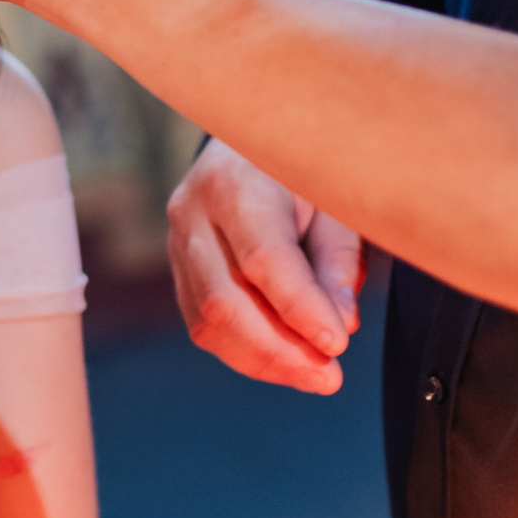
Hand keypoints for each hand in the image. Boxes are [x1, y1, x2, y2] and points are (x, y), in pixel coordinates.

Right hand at [168, 140, 364, 394]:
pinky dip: (246, 353)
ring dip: (264, 360)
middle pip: (225, 299)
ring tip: (314, 377)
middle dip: (280, 350)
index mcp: (234, 182)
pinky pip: (204, 325)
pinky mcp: (178, 270)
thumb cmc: (300, 168)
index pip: (263, 259)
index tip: (337, 344)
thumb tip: (340, 325)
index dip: (300, 308)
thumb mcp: (332, 198)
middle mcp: (193, 212)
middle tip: (329, 377)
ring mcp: (176, 243)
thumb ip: (336, 260)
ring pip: (209, 321)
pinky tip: (285, 361)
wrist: (250, 140)